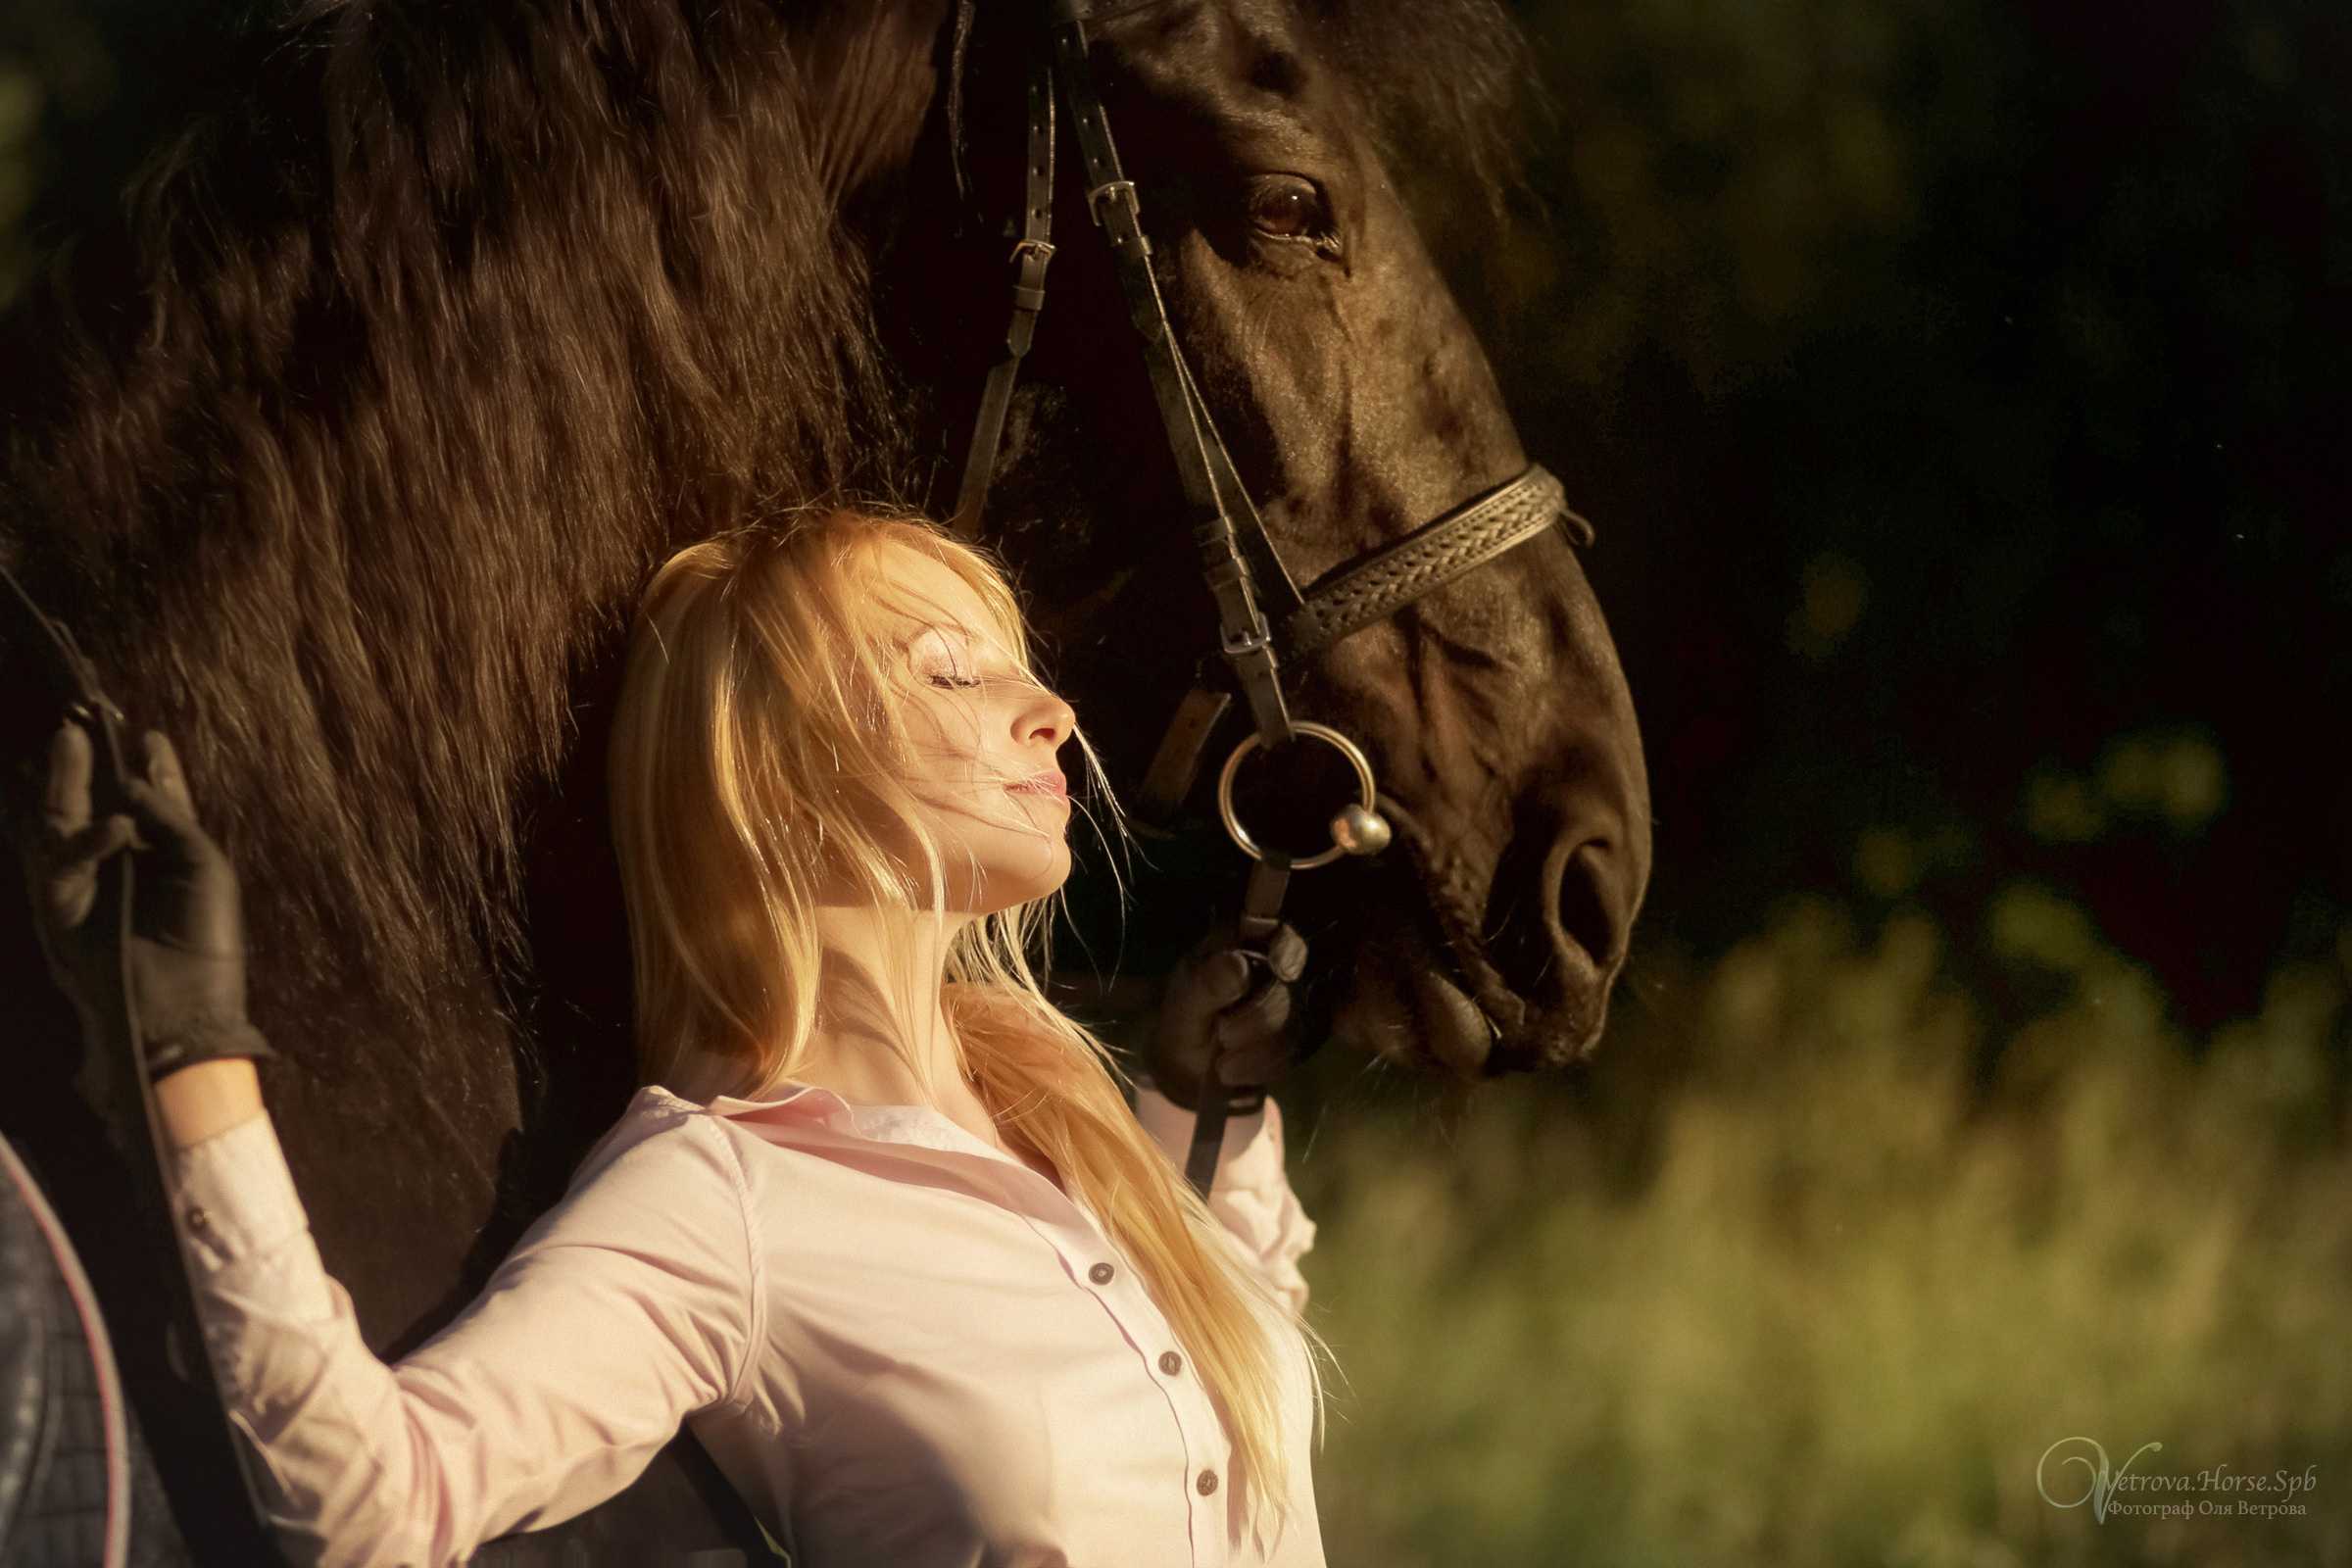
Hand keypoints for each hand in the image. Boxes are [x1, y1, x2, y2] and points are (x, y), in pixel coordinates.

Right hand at [30, 723, 261, 1077]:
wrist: (185, 1009)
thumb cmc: (206, 941)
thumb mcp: (204, 866)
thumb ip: (171, 818)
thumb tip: (134, 778)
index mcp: (164, 857)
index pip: (151, 803)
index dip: (150, 768)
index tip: (146, 732)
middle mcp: (122, 867)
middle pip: (98, 804)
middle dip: (90, 764)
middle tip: (83, 722)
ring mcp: (87, 887)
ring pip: (63, 824)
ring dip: (67, 782)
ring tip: (71, 740)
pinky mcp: (62, 909)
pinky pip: (64, 865)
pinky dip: (89, 843)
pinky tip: (116, 827)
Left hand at [1143, 922, 1307, 1108]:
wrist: (1191, 1068)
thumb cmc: (1185, 1023)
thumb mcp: (1185, 1005)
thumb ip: (1209, 984)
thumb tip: (1238, 966)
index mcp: (1245, 943)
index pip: (1280, 934)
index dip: (1288, 950)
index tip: (1281, 969)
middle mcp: (1278, 965)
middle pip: (1297, 980)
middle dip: (1265, 1014)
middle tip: (1227, 1037)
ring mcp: (1297, 1000)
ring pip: (1305, 1018)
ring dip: (1266, 1049)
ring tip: (1225, 1068)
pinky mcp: (1304, 1033)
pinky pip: (1303, 1049)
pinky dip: (1271, 1065)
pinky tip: (1241, 1074)